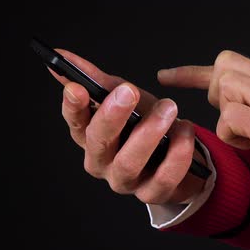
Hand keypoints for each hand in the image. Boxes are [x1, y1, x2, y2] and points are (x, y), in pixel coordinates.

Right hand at [48, 49, 205, 204]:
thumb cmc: (146, 125)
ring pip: (128, 162)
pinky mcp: (154, 193)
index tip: (77, 87)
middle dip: (112, 115)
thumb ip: (97, 80)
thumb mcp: (125, 99)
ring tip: (169, 108)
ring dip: (148, 133)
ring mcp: (127, 181)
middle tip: (128, 90)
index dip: (74, 106)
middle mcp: (103, 162)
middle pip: (98, 142)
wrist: (180, 155)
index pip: (76, 123)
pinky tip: (186, 130)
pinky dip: (177, 153)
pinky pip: (164, 177)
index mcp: (92, 138)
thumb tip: (64, 56)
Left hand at [157, 50, 249, 229]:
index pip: (233, 62)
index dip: (194, 71)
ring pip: (227, 87)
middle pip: (226, 66)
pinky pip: (231, 116)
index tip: (168, 76)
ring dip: (226, 117)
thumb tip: (222, 91)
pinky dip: (231, 135)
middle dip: (214, 94)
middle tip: (234, 123)